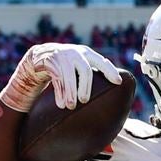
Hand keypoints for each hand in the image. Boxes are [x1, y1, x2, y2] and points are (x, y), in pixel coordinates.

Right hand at [0, 43, 122, 111]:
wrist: (42, 55)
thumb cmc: (67, 65)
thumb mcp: (79, 65)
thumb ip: (90, 74)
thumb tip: (111, 91)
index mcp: (87, 54)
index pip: (102, 62)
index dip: (110, 71)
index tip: (118, 82)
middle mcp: (76, 53)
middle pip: (85, 71)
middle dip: (85, 88)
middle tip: (84, 101)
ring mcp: (62, 56)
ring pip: (69, 76)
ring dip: (70, 93)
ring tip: (71, 106)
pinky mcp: (50, 61)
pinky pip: (56, 78)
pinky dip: (59, 92)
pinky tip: (61, 104)